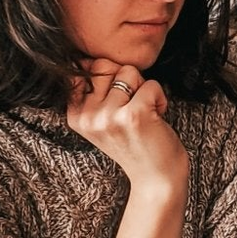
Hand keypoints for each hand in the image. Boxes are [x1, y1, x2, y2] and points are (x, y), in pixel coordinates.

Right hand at [67, 64, 187, 195]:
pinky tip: (156, 119)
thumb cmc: (135, 145)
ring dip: (144, 90)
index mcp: (76, 116)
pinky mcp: (133, 116)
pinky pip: (152, 84)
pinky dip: (160, 98)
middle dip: (126, 80)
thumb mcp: (102, 121)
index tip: (116, 100)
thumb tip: (86, 58)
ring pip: (130, 72)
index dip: (105, 75)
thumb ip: (93, 92)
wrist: (156, 179)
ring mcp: (109, 117)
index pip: (81, 69)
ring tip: (144, 114)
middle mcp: (88, 117)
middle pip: (105, 65)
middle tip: (132, 107)